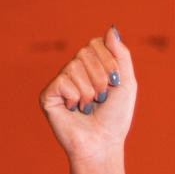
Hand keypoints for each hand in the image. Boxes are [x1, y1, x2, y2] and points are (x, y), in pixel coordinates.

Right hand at [37, 27, 134, 166]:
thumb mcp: (126, 82)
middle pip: (85, 52)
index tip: (114, 82)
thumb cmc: (115, 117)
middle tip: (101, 98)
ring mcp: (60, 82)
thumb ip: (121, 55)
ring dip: (89, 91)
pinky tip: (74, 110)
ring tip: (88, 106)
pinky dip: (75, 97)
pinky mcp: (48, 95)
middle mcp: (73, 69)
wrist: (103, 143)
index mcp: (91, 64)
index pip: (96, 43)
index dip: (109, 61)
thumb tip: (111, 29)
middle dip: (100, 77)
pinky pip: (63, 82)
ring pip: (74, 68)